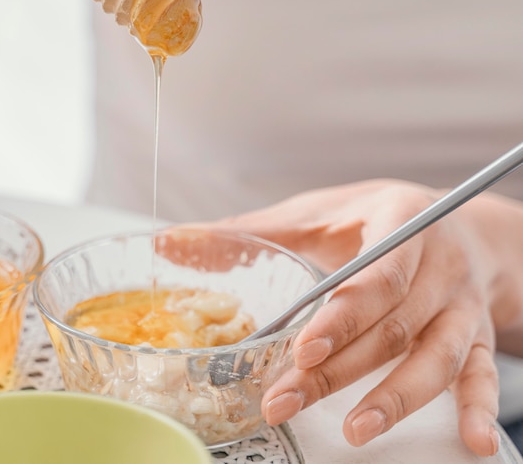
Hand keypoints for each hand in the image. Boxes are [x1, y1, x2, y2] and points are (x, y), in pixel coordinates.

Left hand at [208, 179, 522, 456]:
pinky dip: (478, 407)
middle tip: (287, 400)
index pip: (372, 277)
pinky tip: (470, 442)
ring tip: (355, 430)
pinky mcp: (475, 330)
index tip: (302, 349)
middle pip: (390, 326)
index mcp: (398, 224)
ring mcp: (460, 302)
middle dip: (338, 369)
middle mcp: (437, 266)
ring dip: (396, 397)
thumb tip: (171, 241)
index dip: (341, 316)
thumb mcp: (318, 212)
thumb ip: (252, 230)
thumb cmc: (373, 215)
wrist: (453, 220)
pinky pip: (480, 371)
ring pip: (434, 356)